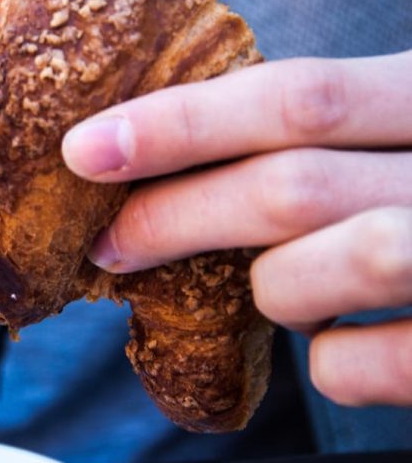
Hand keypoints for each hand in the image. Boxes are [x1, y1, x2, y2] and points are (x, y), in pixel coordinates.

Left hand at [62, 52, 411, 406]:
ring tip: (273, 288)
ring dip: (269, 289)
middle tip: (111, 241)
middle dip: (176, 217)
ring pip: (319, 274)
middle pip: (287, 187)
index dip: (177, 123)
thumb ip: (333, 132)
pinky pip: (363, 366)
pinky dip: (326, 362)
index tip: (83, 149)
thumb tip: (177, 156)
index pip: (295, 97)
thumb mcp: (408, 126)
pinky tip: (336, 345)